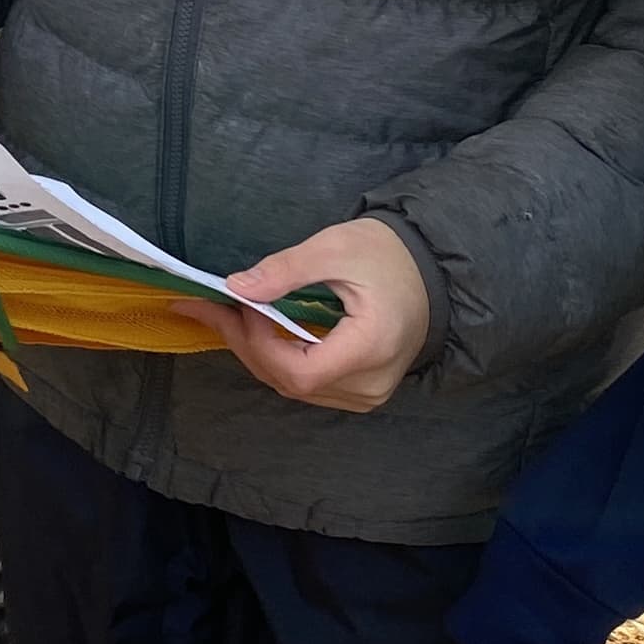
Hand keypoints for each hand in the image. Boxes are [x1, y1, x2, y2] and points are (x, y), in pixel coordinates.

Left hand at [185, 216, 432, 411]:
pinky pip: (309, 385)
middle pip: (292, 383)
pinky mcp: (360, 390)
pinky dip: (278, 359)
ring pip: (295, 387)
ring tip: (228, 317)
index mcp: (371, 349)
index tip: (239, 305)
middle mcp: (370, 383)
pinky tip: (258, 332)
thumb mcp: (336, 249)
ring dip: (257, 352)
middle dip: (247, 344)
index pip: (300, 371)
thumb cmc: (388, 256)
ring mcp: (367, 394)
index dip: (259, 343)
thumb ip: (286, 270)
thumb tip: (236, 288)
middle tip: (212, 308)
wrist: (430, 272)